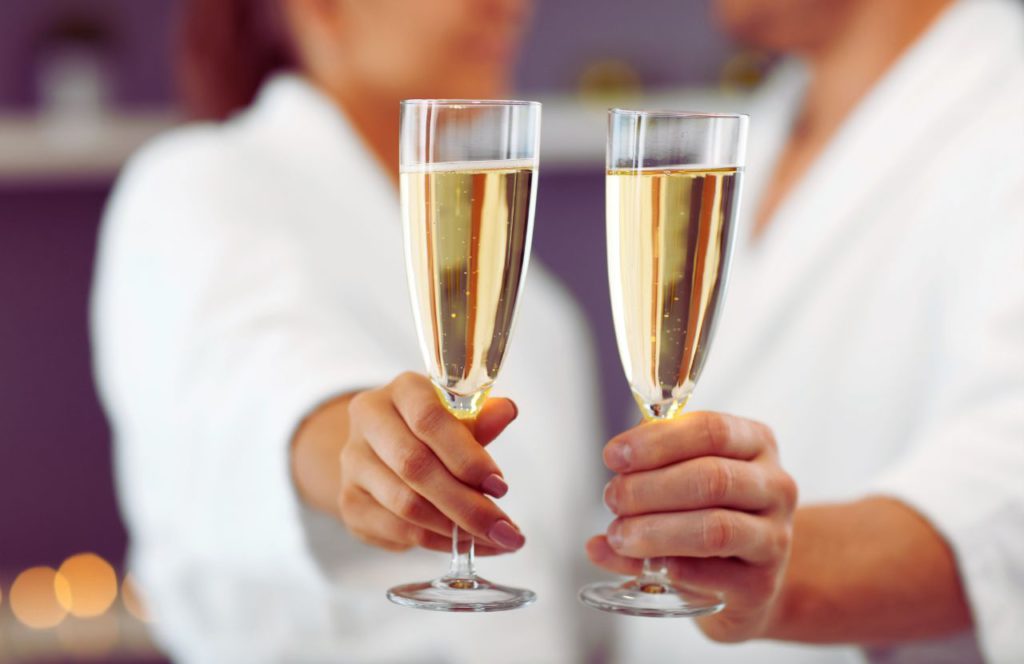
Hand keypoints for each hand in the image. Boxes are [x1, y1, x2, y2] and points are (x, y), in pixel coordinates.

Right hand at [337, 372, 523, 554]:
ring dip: (456, 529)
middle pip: (415, 466)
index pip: (429, 420)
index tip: (500, 486)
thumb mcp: (459, 416)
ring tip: (495, 540)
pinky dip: (439, 543)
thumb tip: (506, 411)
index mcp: (402, 390)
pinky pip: (398, 531)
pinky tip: (467, 545)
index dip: (466, 456)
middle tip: (505, 529)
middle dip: (467, 504)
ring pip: (406, 504)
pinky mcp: (350, 503)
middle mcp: (369, 422)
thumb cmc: (433, 430)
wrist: (385, 449)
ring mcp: (354, 464)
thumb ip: (481, 417)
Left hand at [586, 412, 796, 641]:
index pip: (711, 431)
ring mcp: (775, 538)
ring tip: (619, 534)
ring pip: (714, 528)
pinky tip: (643, 564)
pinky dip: (671, 567)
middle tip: (612, 499)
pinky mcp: (761, 584)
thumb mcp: (686, 475)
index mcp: (756, 443)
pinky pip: (712, 575)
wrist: (748, 574)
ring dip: (655, 530)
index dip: (657, 441)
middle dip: (649, 487)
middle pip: (711, 478)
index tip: (614, 456)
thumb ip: (650, 466)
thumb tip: (613, 462)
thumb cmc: (711, 510)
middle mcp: (776, 486)